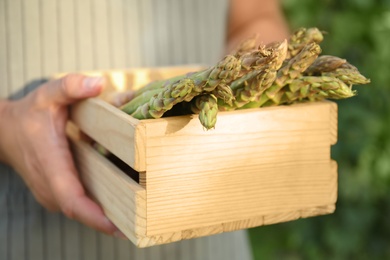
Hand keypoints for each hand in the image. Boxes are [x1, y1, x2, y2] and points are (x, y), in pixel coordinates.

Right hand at [0, 74, 124, 237]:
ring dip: (104, 215)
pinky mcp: (54, 193)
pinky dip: (95, 208)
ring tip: (135, 214)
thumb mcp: (49, 93)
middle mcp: (49, 184)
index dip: (94, 215)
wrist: (6, 131)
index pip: (72, 198)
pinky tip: (119, 203)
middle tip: (141, 221)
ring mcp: (50, 193)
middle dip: (108, 220)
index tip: (118, 225)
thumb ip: (71, 86)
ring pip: (80, 211)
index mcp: (51, 163)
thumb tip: (98, 83)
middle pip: (81, 211)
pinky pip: (77, 205)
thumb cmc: (31, 113)